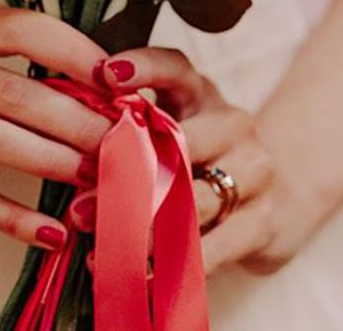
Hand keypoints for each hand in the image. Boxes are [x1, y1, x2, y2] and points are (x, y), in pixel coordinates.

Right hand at [0, 7, 108, 248]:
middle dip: (79, 119)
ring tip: (98, 180)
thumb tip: (87, 86)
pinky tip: (49, 230)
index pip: (20, 27)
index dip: (75, 52)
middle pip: (16, 90)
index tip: (117, 82)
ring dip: (55, 163)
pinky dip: (12, 216)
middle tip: (123, 143)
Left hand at [98, 47, 284, 275]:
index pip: (174, 67)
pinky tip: (138, 276)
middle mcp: (232, 125)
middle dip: (127, 176)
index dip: (142, 67)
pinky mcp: (262, 222)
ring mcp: (253, 174)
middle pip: (180, 143)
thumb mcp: (171, 124)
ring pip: (193, 202)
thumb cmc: (199, 153)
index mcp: (201, 92)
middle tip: (81, 204)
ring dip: (142, 228)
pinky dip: (170, 266)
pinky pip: (212, 249)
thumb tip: (68, 144)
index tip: (106, 75)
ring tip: (102, 243)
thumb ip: (127, 127)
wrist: (275, 193)